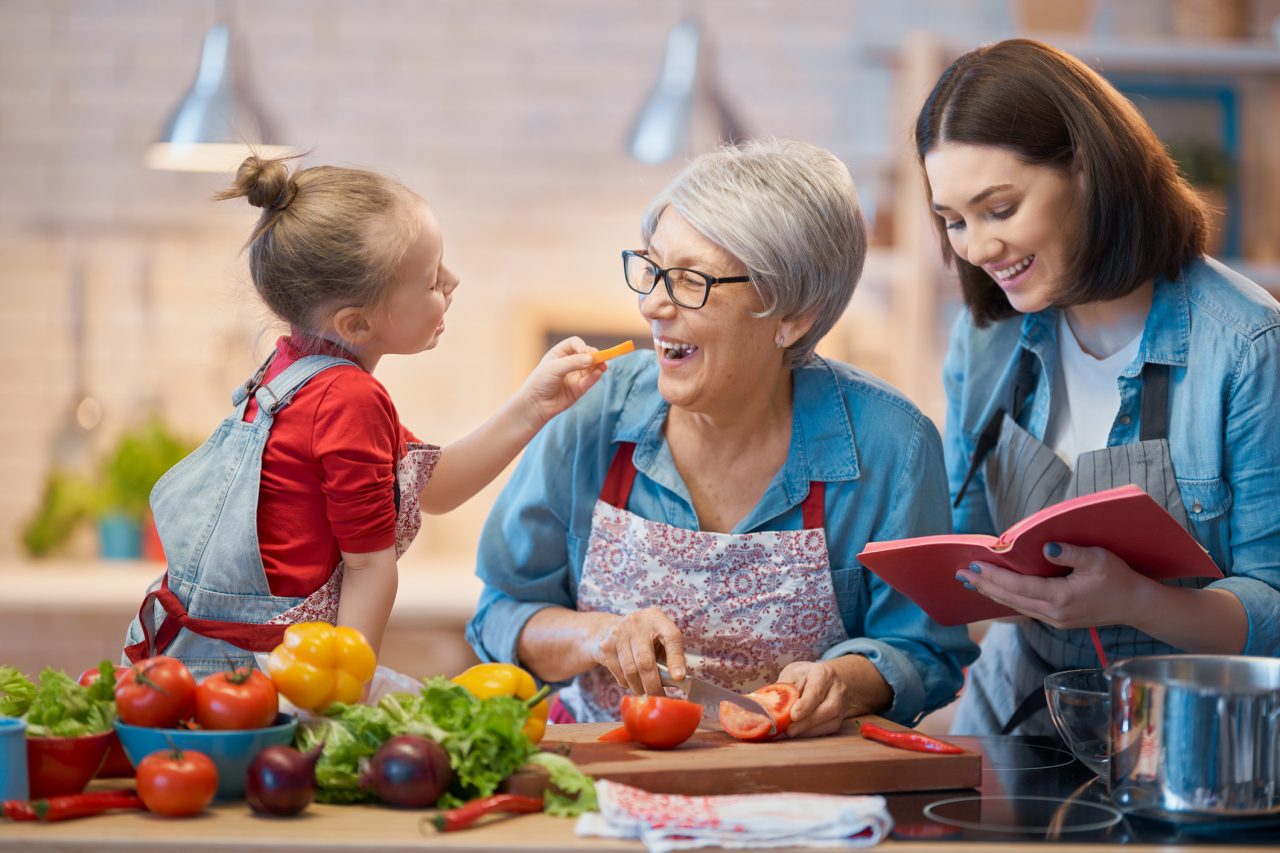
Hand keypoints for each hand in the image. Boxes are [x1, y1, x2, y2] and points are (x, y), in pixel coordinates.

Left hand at [518, 337, 604, 428]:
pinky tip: (598, 373)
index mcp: (560, 353)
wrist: (535, 404)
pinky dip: (595, 376)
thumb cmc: (540, 382)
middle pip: (587, 354)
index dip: (582, 345)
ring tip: (602, 367)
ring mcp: (575, 375)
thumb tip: (592, 359)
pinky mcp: (579, 388)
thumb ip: (573, 362)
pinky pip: (590, 379)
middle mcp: (569, 363)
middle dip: (594, 355)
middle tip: (598, 358)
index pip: (575, 343)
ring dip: (598, 365)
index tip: (584, 352)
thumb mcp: (554, 368)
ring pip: (591, 367)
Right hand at [592, 607, 686, 696]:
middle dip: (654, 685)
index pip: (671, 637)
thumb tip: (678, 679)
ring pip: (631, 671)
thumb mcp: (658, 637)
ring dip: (640, 687)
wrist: (606, 629)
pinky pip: (619, 673)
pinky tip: (631, 682)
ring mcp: (619, 634)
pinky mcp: (606, 647)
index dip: (676, 659)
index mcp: (656, 618)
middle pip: (646, 661)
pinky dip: (627, 683)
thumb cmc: (642, 638)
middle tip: (659, 697)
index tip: (678, 677)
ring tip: (645, 692)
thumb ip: (669, 654)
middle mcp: (637, 623)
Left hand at [776, 660, 847, 737]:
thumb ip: (785, 688)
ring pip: (830, 721)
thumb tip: (769, 705)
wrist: (829, 679)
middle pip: (827, 708)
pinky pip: (828, 729)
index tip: (793, 715)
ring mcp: (842, 705)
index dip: (806, 704)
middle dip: (807, 722)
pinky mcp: (839, 719)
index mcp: (823, 673)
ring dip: (809, 730)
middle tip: (789, 730)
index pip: (816, 690)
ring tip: (791, 732)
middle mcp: (837, 689)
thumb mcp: (793, 674)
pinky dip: (812, 733)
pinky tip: (799, 733)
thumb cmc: (806, 676)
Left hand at [956, 542, 1159, 629]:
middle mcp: (1053, 613)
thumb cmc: (1119, 578)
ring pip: (1015, 606)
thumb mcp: (1098, 558)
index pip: (1017, 586)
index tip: (972, 565)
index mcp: (1060, 598)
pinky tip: (995, 593)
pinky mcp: (1057, 619)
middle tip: (959, 574)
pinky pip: (1024, 609)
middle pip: (1010, 599)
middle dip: (983, 586)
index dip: (993, 576)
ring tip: (970, 582)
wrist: (1137, 605)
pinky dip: (1006, 600)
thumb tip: (1046, 548)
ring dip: (991, 593)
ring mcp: (1054, 619)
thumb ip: (1070, 552)